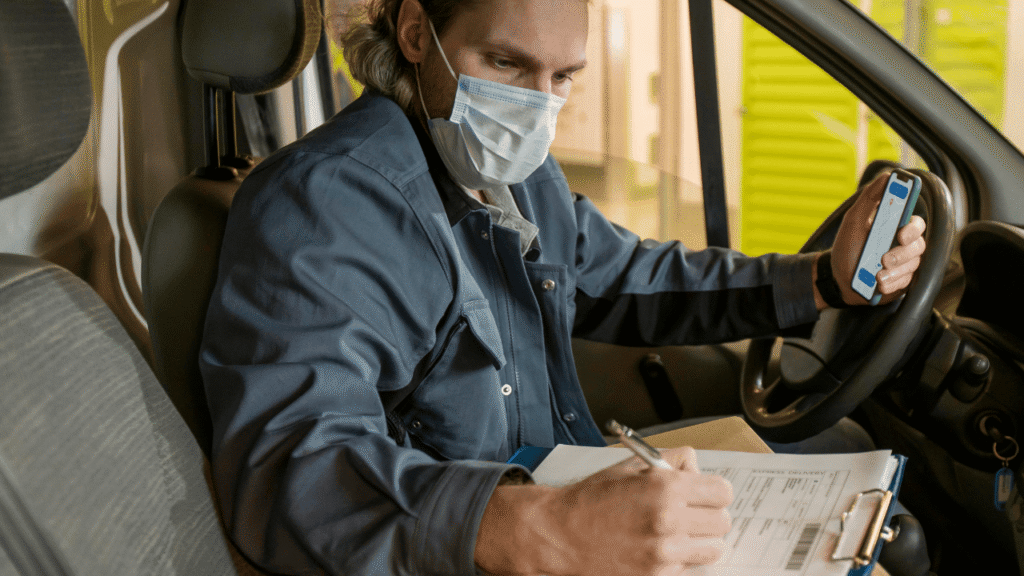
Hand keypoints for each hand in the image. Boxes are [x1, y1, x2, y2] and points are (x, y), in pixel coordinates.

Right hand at [476, 447, 733, 575]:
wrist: (560, 535)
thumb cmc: (591, 499)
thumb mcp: (630, 466)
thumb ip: (670, 461)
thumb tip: (696, 469)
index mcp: (664, 487)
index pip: (722, 491)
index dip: (713, 491)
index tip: (704, 494)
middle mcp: (668, 521)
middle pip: (723, 522)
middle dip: (709, 515)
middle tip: (691, 513)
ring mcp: (664, 553)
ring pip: (714, 549)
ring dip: (702, 541)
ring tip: (679, 533)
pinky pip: (690, 567)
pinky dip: (682, 559)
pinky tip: (660, 548)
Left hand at [829, 170, 926, 305]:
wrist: (838, 277)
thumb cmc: (848, 245)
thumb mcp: (854, 219)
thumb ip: (869, 197)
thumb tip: (886, 176)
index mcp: (896, 227)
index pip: (917, 224)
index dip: (913, 228)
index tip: (900, 234)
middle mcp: (905, 245)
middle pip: (919, 246)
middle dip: (901, 254)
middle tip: (884, 259)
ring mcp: (905, 264)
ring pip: (913, 266)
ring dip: (894, 271)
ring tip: (876, 276)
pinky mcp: (902, 282)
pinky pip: (906, 283)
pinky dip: (892, 284)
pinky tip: (879, 284)